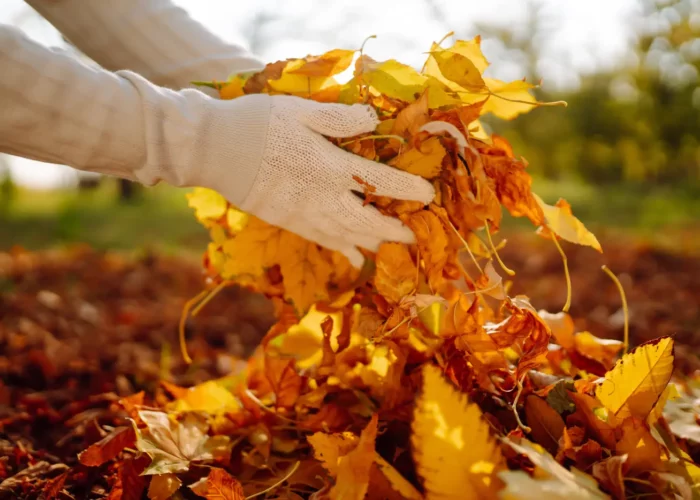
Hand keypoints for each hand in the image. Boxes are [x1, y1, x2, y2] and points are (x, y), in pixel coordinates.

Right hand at [203, 94, 434, 267]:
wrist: (213, 151)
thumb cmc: (258, 124)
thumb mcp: (300, 111)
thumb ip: (339, 119)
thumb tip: (373, 120)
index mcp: (330, 167)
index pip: (380, 182)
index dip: (408, 190)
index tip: (429, 195)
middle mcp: (322, 198)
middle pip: (367, 221)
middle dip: (394, 230)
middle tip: (414, 236)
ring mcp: (304, 215)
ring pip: (347, 237)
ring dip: (371, 243)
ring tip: (389, 247)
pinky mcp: (289, 222)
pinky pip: (323, 241)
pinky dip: (342, 250)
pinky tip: (354, 257)